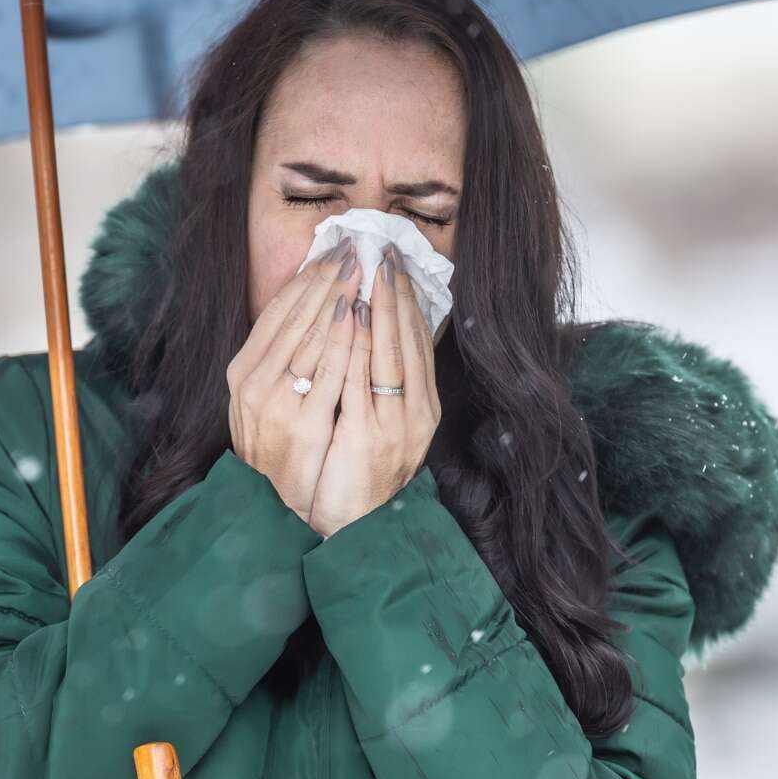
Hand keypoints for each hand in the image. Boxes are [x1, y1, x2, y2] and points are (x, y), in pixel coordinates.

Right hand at [226, 238, 362, 516]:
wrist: (272, 504)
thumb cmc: (275, 446)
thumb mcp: (263, 397)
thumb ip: (279, 357)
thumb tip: (306, 309)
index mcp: (243, 370)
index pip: (276, 311)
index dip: (305, 278)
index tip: (331, 250)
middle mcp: (252, 382)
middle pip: (293, 317)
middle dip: (325, 278)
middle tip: (353, 247)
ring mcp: (276, 402)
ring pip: (309, 337)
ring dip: (336, 298)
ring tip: (361, 268)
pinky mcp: (303, 423)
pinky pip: (327, 373)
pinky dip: (344, 340)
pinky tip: (358, 315)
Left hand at [306, 244, 444, 538]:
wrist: (354, 526)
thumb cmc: (362, 471)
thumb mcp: (383, 424)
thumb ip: (385, 384)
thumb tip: (381, 333)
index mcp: (423, 407)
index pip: (420, 343)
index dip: (409, 301)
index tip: (396, 264)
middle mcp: (416, 414)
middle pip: (409, 342)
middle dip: (396, 294)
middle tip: (384, 251)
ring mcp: (395, 426)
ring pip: (391, 354)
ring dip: (381, 309)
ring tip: (370, 271)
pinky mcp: (368, 438)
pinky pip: (364, 381)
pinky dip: (360, 344)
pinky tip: (355, 316)